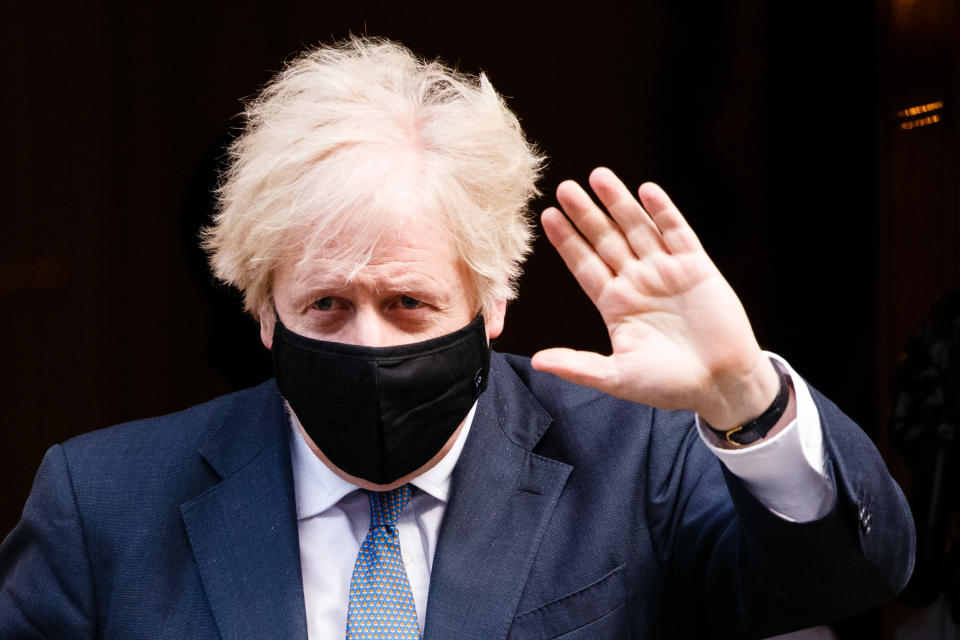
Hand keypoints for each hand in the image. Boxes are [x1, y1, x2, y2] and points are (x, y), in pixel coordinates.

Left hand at [531, 167, 779, 428]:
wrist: (721, 384)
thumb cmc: (668, 385)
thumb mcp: (617, 376)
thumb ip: (578, 366)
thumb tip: (537, 362)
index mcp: (615, 304)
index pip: (584, 265)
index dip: (567, 242)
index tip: (547, 217)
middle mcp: (637, 282)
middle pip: (606, 240)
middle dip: (586, 214)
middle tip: (563, 188)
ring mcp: (666, 271)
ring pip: (637, 229)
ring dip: (619, 203)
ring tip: (598, 176)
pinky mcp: (697, 267)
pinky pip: (677, 233)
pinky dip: (662, 212)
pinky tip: (646, 190)